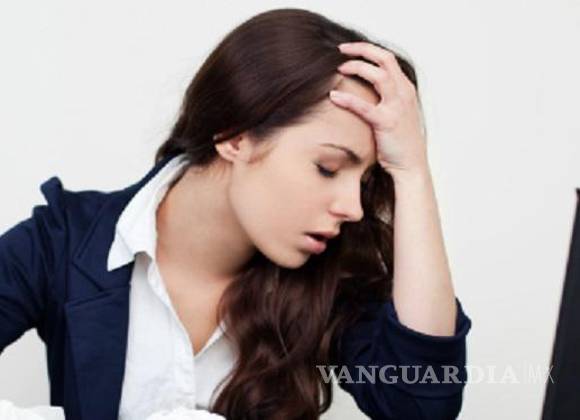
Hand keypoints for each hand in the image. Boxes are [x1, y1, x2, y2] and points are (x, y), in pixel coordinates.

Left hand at [330, 42, 428, 176]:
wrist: (410, 165)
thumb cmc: (399, 143)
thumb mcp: (396, 114)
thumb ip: (384, 100)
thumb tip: (362, 92)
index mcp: (405, 89)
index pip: (388, 58)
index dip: (368, 50)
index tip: (349, 50)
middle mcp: (404, 94)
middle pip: (385, 59)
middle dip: (361, 50)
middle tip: (341, 51)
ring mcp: (397, 107)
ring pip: (379, 75)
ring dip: (357, 67)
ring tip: (339, 68)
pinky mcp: (387, 122)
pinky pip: (365, 106)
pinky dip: (348, 99)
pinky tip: (334, 96)